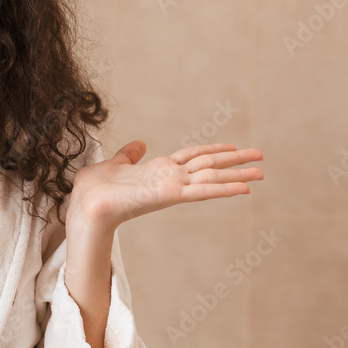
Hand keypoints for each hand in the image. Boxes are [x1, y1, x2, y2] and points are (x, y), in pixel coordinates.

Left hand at [68, 141, 263, 231]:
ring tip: (261, 173)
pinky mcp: (170, 195)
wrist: (86, 204)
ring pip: (212, 177)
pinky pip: (202, 191)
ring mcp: (172, 187)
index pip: (192, 156)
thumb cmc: (96, 188)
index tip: (232, 146)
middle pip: (209, 164)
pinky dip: (224, 190)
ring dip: (237, 175)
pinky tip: (244, 190)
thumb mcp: (114, 164)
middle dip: (235, 160)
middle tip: (261, 156)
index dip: (213, 149)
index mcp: (158, 169)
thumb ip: (128, 155)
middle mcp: (170, 178)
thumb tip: (140, 143)